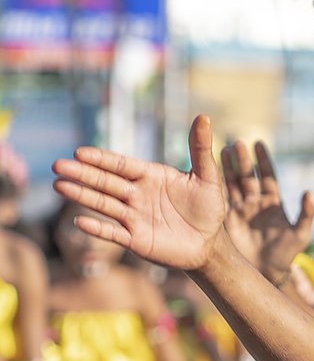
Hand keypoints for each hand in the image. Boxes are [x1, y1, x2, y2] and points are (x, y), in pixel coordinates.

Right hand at [52, 116, 226, 269]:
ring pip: (104, 204)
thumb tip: (204, 116)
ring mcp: (134, 217)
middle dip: (83, 174)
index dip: (102, 159)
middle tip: (58, 165)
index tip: (80, 152)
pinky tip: (79, 222)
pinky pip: (113, 233)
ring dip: (82, 195)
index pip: (122, 165)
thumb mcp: (208, 177)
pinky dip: (97, 228)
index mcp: (151, 177)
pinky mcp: (136, 240)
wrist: (209, 244)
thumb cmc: (208, 208)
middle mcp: (137, 195)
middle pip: (106, 182)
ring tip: (59, 185)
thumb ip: (200, 149)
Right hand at [221, 140, 313, 282]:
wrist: (267, 273)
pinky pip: (221, 200)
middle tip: (237, 143)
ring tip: (222, 150)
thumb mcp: (301, 234)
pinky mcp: (227, 220)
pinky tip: (208, 173)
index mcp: (273, 203)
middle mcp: (256, 203)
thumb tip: (309, 193)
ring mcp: (241, 210)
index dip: (263, 161)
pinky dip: (215, 187)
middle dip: (243, 160)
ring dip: (227, 168)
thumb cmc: (287, 254)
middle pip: (248, 177)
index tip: (258, 143)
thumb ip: (306, 214)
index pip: (268, 177)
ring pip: (233, 185)